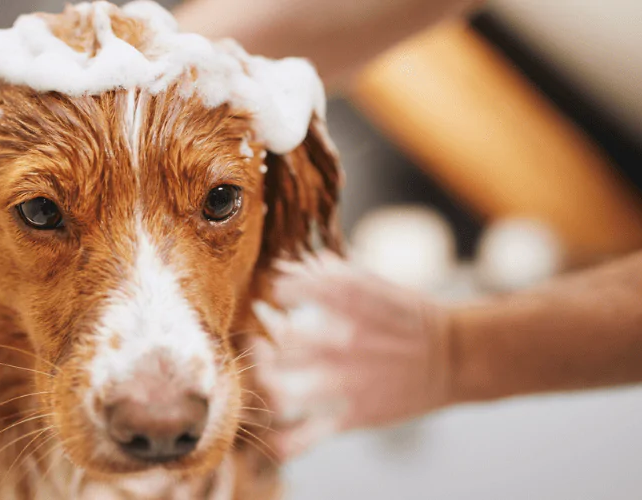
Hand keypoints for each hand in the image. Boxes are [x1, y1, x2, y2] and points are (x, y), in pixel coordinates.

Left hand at [250, 252, 451, 459]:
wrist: (458, 355)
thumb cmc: (409, 315)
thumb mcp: (374, 282)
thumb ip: (329, 274)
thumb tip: (287, 267)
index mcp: (348, 302)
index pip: (287, 291)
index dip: (272, 292)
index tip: (273, 296)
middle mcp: (343, 340)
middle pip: (276, 341)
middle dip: (257, 337)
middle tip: (255, 337)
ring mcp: (346, 381)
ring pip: (279, 391)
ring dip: (260, 382)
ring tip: (259, 374)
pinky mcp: (352, 416)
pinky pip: (304, 436)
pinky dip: (279, 442)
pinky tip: (267, 436)